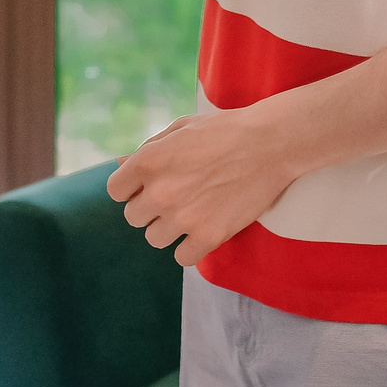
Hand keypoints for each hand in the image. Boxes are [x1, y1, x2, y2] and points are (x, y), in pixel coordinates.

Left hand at [105, 109, 299, 267]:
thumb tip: (120, 164)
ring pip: (154, 238)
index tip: (147, 185)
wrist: (270, 143)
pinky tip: (202, 230)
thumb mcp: (180, 129)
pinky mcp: (209, 236)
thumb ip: (148, 149)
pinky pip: (181, 257)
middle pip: (134, 217)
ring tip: (191, 211)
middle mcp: (160, 192)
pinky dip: (189, 247)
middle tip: (176, 196)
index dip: (130, 188)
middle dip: (150, 208)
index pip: (115, 190)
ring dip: (168, 228)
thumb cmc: (224, 130)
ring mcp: (184, 217)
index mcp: (149, 161)